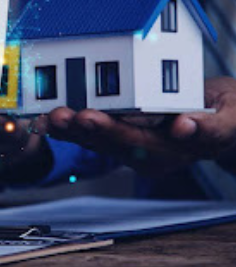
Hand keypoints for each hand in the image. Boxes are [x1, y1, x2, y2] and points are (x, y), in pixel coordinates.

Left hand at [34, 77, 235, 176]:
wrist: (219, 116)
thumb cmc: (227, 113)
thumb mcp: (232, 116)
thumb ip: (212, 126)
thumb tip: (185, 126)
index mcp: (175, 150)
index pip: (143, 143)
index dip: (118, 132)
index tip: (91, 117)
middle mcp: (149, 153)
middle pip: (113, 144)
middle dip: (86, 130)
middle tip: (64, 115)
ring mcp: (133, 147)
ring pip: (98, 140)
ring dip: (71, 129)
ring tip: (50, 115)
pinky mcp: (121, 136)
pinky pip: (93, 133)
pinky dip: (70, 125)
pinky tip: (48, 117)